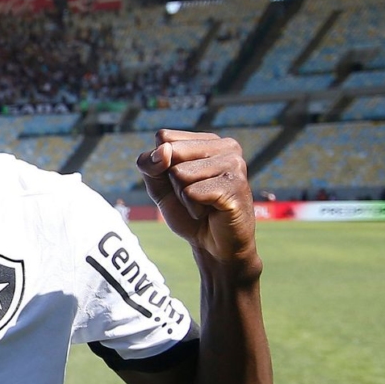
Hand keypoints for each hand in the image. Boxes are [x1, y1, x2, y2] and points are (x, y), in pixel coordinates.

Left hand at [136, 130, 258, 272]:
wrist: (213, 246)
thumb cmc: (187, 211)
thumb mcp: (158, 185)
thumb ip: (149, 163)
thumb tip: (164, 151)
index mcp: (208, 140)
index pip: (163, 137)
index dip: (161, 165)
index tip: (181, 182)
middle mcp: (226, 146)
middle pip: (170, 153)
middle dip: (172, 182)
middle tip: (193, 196)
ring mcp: (234, 165)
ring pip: (180, 174)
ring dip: (184, 197)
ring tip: (204, 204)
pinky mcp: (235, 186)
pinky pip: (191, 193)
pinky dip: (193, 208)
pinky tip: (210, 212)